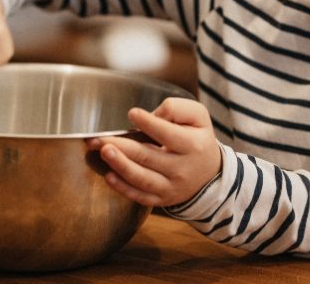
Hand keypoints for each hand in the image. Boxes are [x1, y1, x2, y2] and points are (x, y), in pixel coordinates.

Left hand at [87, 97, 221, 207]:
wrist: (209, 174)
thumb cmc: (197, 139)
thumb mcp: (198, 117)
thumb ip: (177, 109)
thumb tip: (153, 114)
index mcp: (193, 145)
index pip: (168, 134)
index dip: (149, 123)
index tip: (132, 113)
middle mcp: (182, 169)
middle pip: (148, 157)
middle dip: (122, 147)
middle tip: (100, 138)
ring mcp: (171, 187)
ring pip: (142, 179)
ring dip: (120, 165)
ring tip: (103, 152)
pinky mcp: (161, 199)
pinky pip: (140, 196)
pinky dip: (123, 189)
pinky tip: (109, 176)